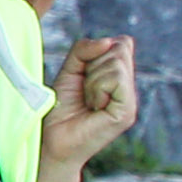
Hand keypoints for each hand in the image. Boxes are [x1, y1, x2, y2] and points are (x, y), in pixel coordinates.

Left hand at [41, 36, 136, 173]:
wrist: (51, 140)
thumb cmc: (58, 108)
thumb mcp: (68, 71)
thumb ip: (83, 50)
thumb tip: (107, 41)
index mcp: (118, 78)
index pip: (122, 43)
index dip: (97, 51)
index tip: (83, 74)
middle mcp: (128, 88)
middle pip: (120, 49)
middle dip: (93, 65)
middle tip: (84, 91)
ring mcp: (130, 100)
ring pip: (117, 63)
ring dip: (92, 80)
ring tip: (88, 101)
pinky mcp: (127, 111)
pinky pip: (115, 79)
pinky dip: (96, 88)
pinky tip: (93, 107)